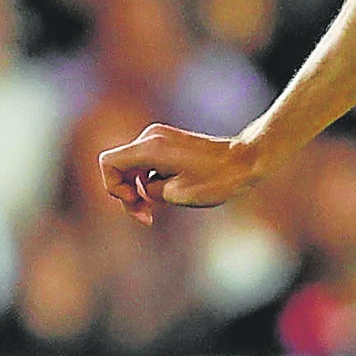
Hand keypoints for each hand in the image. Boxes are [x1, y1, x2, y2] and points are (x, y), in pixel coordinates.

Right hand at [98, 124, 259, 225]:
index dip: (113, 187)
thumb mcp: (176, 195)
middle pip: (120, 167)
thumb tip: (143, 189)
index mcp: (150, 147)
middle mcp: (151, 137)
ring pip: (133, 167)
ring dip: (140, 190)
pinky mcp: (169, 143)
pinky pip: (147, 164)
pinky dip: (150, 182)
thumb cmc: (217, 179)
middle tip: (147, 217)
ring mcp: (160, 138)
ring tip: (157, 210)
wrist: (246, 161)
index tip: (134, 201)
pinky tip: (169, 196)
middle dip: (127, 194)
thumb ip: (149, 192)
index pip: (108, 163)